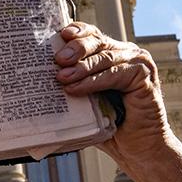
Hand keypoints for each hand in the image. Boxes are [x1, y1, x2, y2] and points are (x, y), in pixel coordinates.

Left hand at [54, 22, 181, 181]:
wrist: (138, 149)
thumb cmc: (111, 126)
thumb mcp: (86, 102)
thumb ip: (71, 86)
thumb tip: (36, 80)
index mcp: (113, 54)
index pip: (93, 35)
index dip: (77, 32)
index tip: (60, 35)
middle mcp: (128, 54)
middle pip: (99, 41)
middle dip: (76, 48)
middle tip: (57, 58)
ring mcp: (140, 64)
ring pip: (106, 58)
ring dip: (81, 68)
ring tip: (61, 77)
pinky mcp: (145, 78)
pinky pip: (116, 74)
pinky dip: (94, 81)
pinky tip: (76, 88)